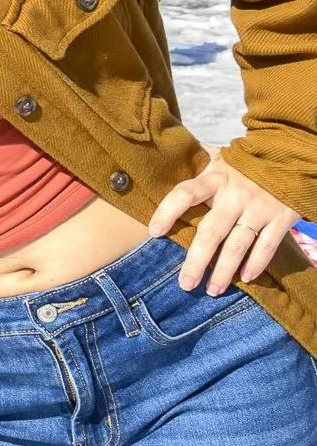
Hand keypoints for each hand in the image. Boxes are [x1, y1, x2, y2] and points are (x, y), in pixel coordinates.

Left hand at [148, 148, 295, 295]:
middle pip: (211, 232)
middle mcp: (236, 195)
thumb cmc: (246, 163)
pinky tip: (245, 278)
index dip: (167, 211)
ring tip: (213, 289)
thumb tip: (165, 158)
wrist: (292, 155)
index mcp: (216, 178)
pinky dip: (257, 264)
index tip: (154, 232)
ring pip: (238, 245)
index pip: (185, 194)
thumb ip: (197, 167)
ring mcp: (260, 207)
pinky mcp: (283, 217)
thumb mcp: (221, 159)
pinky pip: (267, 245)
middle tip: (186, 284)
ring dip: (224, 270)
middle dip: (197, 261)